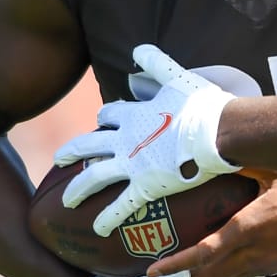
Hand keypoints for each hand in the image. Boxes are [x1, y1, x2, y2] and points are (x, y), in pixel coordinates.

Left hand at [55, 44, 239, 235]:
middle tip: (57, 160)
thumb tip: (138, 47)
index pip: (110, 115)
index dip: (104, 118)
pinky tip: (97, 229)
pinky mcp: (145, 186)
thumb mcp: (177, 77)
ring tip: (65, 201)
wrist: (218, 131)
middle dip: (70, 152)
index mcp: (134, 114)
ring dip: (77, 189)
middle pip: (88, 146)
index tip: (102, 121)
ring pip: (94, 177)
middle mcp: (125, 139)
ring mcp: (132, 164)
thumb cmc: (203, 105)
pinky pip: (121, 205)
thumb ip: (157, 63)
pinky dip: (107, 218)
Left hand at [148, 174, 276, 276]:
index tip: (153, 272)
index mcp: (248, 229)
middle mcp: (252, 253)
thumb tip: (211, 152)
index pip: (204, 253)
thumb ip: (241, 165)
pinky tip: (209, 275)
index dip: (177, 265)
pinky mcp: (273, 267)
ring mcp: (263, 264)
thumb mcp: (274, 170)